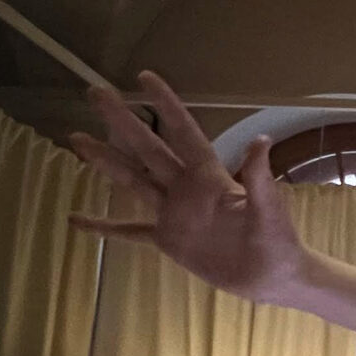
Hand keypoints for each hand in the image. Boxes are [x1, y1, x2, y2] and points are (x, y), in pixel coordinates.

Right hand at [65, 71, 308, 302]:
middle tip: (95, 93)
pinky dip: (105, 228)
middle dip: (122, 121)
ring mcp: (174, 213)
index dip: (165, 104)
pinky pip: (130, 232)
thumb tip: (261, 139)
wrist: (272, 278)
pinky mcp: (168, 241)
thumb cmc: (278, 241)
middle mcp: (186, 188)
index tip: (143, 77)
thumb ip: (260, 178)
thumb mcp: (270, 210)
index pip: (183, 132)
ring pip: (133, 180)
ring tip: (77, 139)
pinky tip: (78, 220)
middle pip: (148, 148)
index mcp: (210, 176)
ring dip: (106, 160)